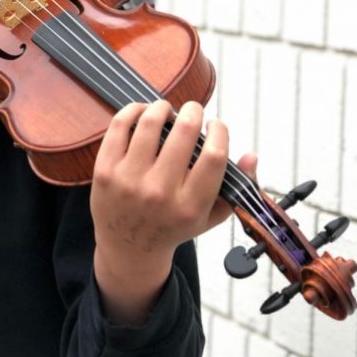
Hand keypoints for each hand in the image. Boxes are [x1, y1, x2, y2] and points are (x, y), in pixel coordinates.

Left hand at [90, 99, 256, 323]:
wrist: (129, 248)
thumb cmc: (173, 227)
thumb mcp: (210, 216)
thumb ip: (235, 188)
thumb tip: (252, 155)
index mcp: (190, 205)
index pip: (214, 156)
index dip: (219, 131)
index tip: (216, 126)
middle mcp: (159, 193)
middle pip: (184, 133)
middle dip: (193, 111)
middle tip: (193, 110)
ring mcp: (129, 181)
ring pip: (149, 123)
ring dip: (163, 108)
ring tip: (167, 111)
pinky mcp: (104, 171)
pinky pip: (119, 127)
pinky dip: (134, 111)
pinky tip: (143, 112)